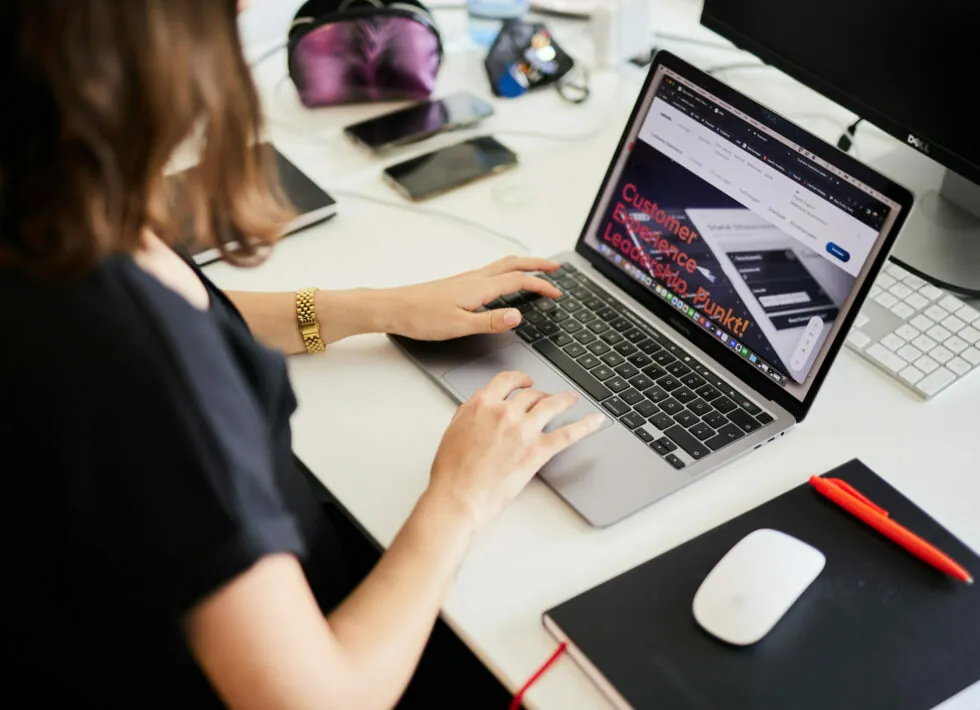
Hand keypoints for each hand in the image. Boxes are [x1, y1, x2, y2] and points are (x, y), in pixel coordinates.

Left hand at [377, 256, 561, 340]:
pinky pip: (490, 272)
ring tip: (535, 270)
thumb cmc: (421, 317)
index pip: (518, 281)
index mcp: (479, 288)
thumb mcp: (459, 325)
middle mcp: (474, 279)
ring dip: (522, 266)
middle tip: (555, 268)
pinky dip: (506, 272)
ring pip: (501, 266)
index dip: (541, 285)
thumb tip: (518, 316)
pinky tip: (502, 283)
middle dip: (536, 265)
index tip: (557, 292)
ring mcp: (466, 280)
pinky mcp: (457, 284)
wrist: (393, 307)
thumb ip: (490, 321)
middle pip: (513, 264)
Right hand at [426, 371, 605, 531]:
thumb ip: (470, 413)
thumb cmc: (451, 470)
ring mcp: (523, 430)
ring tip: (573, 399)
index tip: (525, 381)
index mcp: (482, 404)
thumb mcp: (454, 430)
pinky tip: (595, 420)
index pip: (506, 381)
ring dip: (565, 400)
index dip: (519, 379)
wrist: (458, 495)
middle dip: (540, 395)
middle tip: (546, 399)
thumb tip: (481, 407)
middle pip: (531, 394)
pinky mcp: (537, 450)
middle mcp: (504, 412)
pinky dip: (585, 425)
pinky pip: (568, 433)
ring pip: (551, 405)